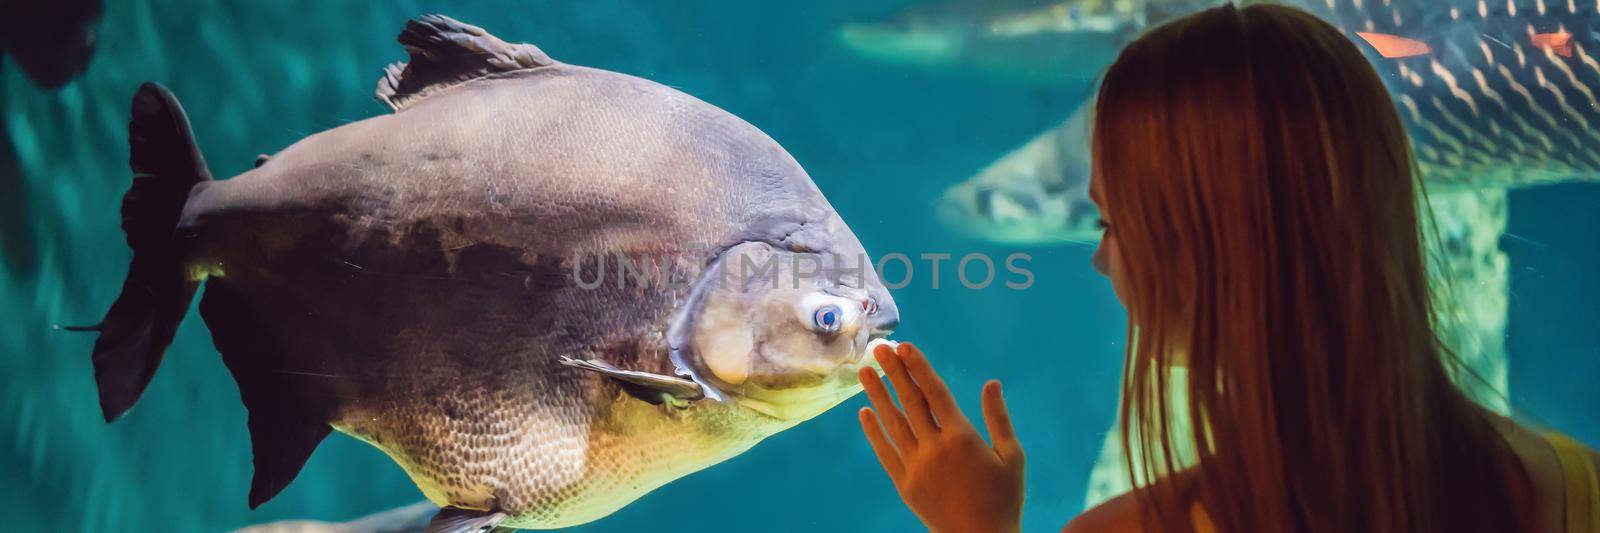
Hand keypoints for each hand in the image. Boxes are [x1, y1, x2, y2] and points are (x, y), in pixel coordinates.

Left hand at [857, 342, 1025, 532]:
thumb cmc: (1004, 499)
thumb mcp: (1012, 457)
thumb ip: (999, 418)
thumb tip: (992, 383)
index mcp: (962, 437)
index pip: (935, 393)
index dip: (918, 368)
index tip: (905, 347)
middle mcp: (935, 448)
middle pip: (910, 402)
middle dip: (894, 372)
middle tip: (879, 348)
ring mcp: (916, 467)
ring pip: (892, 423)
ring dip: (877, 395)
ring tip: (865, 372)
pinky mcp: (904, 484)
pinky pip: (885, 452)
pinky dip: (874, 431)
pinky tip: (865, 413)